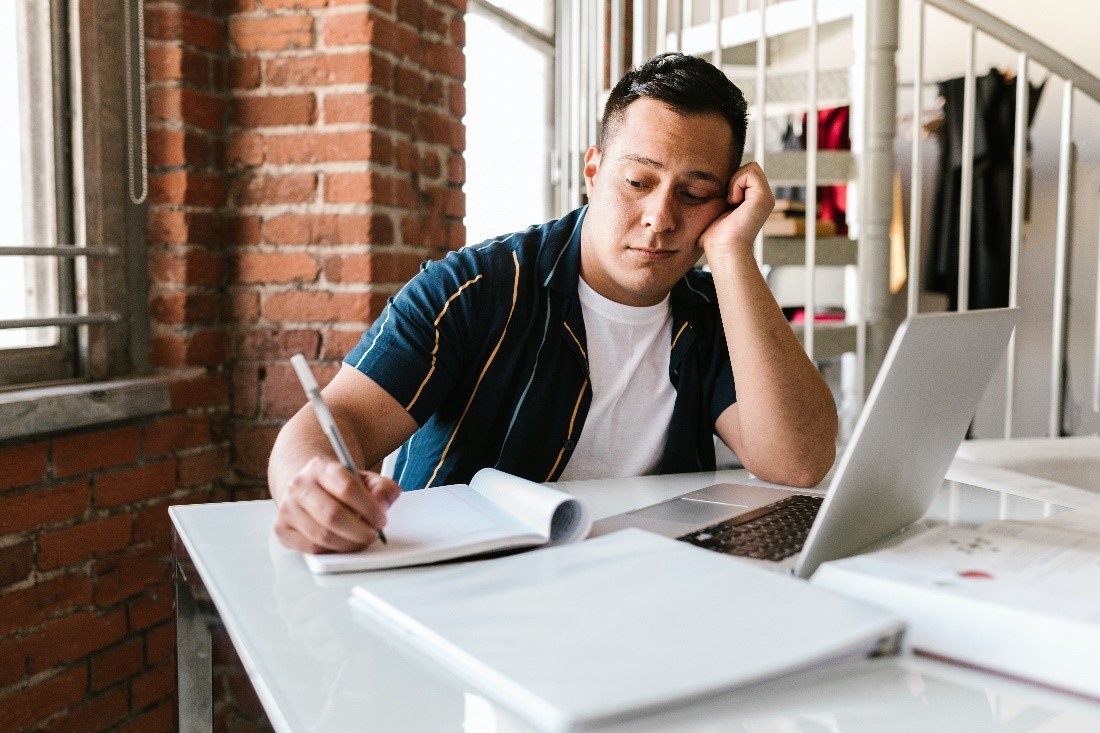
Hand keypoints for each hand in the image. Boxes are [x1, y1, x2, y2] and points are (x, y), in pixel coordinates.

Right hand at [273, 457, 400, 553]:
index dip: (369, 508)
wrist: (308, 486)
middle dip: (360, 530)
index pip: (347, 487)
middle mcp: (299, 485)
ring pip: (322, 535)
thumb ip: (382, 488)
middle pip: (333, 515)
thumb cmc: (338, 486)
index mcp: (320, 467)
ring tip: (361, 540)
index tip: (381, 519)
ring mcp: (287, 508)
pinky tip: (342, 543)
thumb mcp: (365, 479)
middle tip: (373, 534)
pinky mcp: (282, 529)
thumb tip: (382, 503)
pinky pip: (311, 548)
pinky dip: (332, 550)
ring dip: (348, 543)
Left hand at [699, 162, 775, 257]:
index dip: (731, 181)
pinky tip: (733, 202)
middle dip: (734, 180)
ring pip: (751, 167)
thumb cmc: (715, 236)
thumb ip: (721, 194)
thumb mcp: (717, 209)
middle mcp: (763, 198)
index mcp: (754, 200)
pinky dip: (736, 184)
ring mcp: (766, 197)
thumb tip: (707, 184)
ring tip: (731, 202)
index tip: (725, 201)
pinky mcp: (764, 197)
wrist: (722, 250)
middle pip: (749, 167)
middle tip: (729, 201)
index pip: (744, 172)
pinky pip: (750, 172)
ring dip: (734, 182)